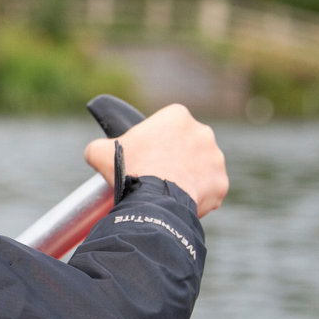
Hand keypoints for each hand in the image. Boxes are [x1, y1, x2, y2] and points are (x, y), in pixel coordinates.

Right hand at [84, 104, 227, 216]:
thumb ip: (100, 146)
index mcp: (177, 116)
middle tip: (156, 172)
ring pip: (200, 166)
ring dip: (188, 175)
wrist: (154, 201)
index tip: (144, 154)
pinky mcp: (221, 183)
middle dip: (174, 156)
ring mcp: (215, 158)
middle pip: (186, 143)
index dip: (153, 139)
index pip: (167, 124)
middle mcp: (202, 132)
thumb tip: (97, 150)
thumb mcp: (99, 152)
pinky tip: (180, 201)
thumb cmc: (130, 171)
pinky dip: (198, 195)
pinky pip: (209, 188)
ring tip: (168, 190)